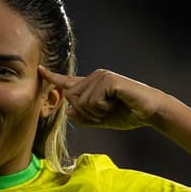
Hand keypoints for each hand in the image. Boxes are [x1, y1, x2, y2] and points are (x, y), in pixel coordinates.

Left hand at [38, 66, 169, 129]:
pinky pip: (93, 100)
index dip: (53, 78)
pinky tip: (116, 102)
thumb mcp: (101, 121)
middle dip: (86, 113)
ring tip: (113, 107)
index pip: (68, 83)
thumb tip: (68, 111)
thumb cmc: (128, 114)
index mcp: (91, 86)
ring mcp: (101, 77)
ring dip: (96, 112)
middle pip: (72, 98)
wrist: (150, 112)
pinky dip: (103, 108)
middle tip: (105, 112)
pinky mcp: (109, 80)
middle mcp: (94, 77)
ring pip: (81, 101)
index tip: (40, 70)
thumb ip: (83, 118)